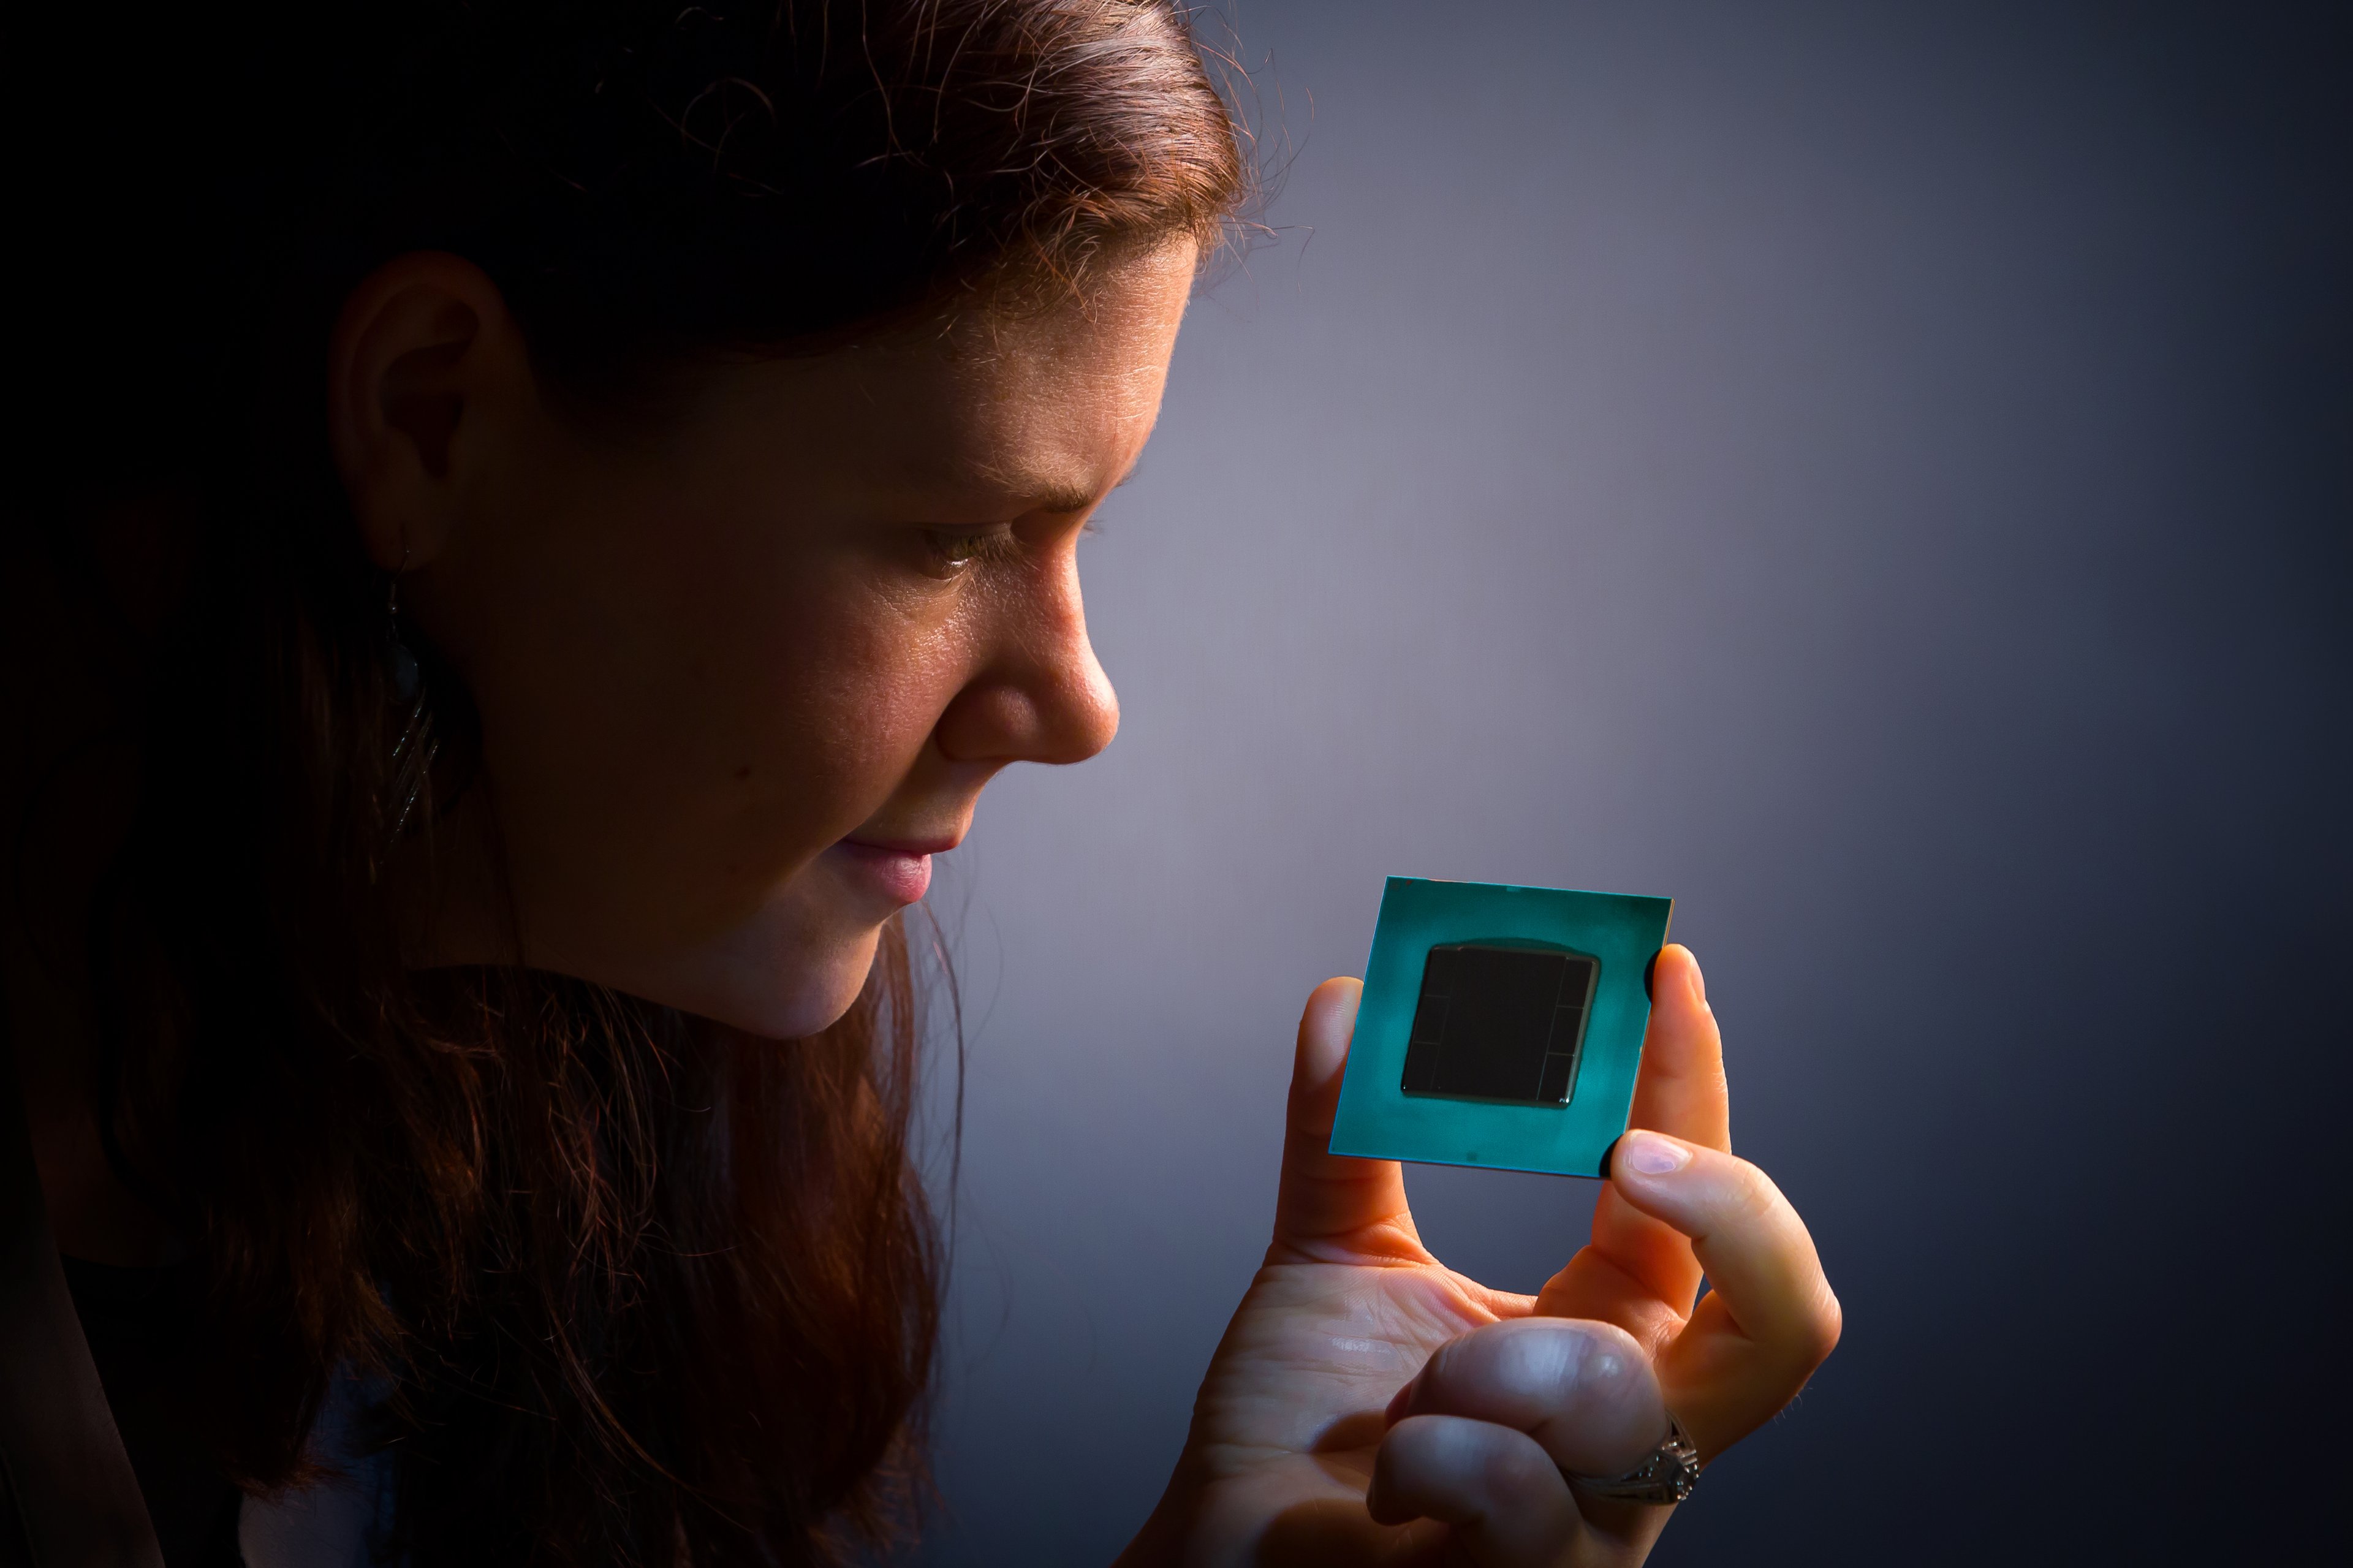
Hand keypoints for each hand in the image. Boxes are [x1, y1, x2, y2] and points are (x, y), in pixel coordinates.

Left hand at [1117, 946, 1838, 1566]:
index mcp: (1607, 1332)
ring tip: (1406, 1395)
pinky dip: (1433, 1458)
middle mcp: (1636, 1429)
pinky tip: (1388, 1477)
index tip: (1657, 969)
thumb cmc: (1297, 1433)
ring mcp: (1604, 1523)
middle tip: (1633, 1152)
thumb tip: (1346, 1001)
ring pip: (1623, 1399)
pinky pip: (1521, 1496)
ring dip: (1489, 1366)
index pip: (1698, 1206)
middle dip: (1734, 1211)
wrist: (1229, 1555)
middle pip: (1788, 1322)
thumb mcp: (1331, 1255)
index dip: (1693, 1082)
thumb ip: (1343, 1134)